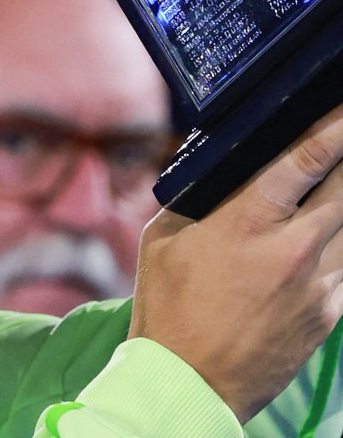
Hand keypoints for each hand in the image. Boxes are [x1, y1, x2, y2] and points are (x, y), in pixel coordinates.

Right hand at [127, 103, 342, 420]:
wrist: (189, 381)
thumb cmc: (167, 302)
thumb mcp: (164, 235)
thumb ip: (197, 194)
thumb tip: (218, 161)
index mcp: (245, 224)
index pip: (301, 163)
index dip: (330, 130)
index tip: (342, 108)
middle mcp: (292, 251)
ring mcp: (319, 287)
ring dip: (341, 201)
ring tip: (330, 185)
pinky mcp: (331, 315)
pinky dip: (339, 242)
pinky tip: (322, 235)